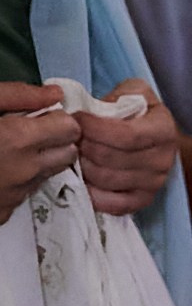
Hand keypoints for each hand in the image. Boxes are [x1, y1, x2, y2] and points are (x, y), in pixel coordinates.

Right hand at [0, 82, 79, 224]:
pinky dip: (22, 180)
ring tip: (16, 150)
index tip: (46, 116)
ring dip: (41, 161)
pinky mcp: (5, 212)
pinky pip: (27, 192)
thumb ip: (19, 96)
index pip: (71, 129)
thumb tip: (55, 93)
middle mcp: (24, 171)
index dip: (61, 120)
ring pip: (50, 174)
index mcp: (17, 139)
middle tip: (34, 132)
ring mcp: (15, 195)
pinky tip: (3, 170)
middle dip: (58, 141)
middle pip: (68, 154)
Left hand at [77, 79, 178, 214]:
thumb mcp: (136, 92)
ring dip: (82, 166)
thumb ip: (120, 93)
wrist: (158, 141)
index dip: (94, 128)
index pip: (126, 135)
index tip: (76, 117)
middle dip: (82, 145)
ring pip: (105, 179)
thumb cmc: (140, 114)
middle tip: (71, 136)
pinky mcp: (143, 201)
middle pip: (110, 159)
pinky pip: (112, 204)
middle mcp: (164, 160)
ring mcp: (155, 183)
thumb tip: (94, 109)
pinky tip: (84, 177)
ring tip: (76, 153)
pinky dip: (91, 192)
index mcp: (165, 130)